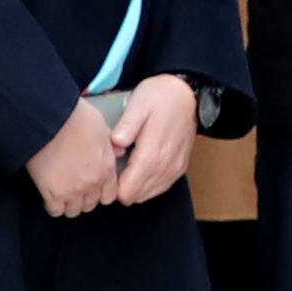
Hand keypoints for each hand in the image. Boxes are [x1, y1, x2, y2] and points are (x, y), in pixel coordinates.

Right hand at [24, 101, 123, 216]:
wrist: (49, 119)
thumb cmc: (74, 118)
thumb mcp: (101, 126)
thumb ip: (111, 144)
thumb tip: (119, 151)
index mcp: (106, 168)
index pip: (109, 195)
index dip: (100, 192)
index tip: (92, 188)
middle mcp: (92, 183)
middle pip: (91, 205)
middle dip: (84, 198)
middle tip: (75, 188)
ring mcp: (72, 190)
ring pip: (74, 211)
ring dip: (68, 204)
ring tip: (62, 193)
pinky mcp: (51, 193)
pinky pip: (55, 211)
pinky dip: (53, 205)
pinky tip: (50, 195)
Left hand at [107, 76, 200, 207]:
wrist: (187, 94)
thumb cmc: (160, 97)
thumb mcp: (139, 104)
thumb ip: (127, 126)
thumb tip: (115, 144)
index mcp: (152, 153)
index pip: (129, 188)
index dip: (113, 189)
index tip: (104, 177)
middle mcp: (165, 166)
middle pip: (137, 195)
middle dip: (120, 189)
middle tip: (110, 173)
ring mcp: (174, 169)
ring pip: (148, 194)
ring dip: (134, 189)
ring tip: (122, 172)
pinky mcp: (179, 168)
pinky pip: (161, 188)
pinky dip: (147, 186)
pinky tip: (138, 174)